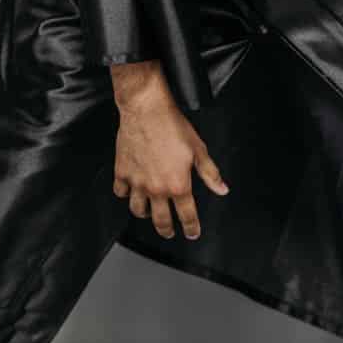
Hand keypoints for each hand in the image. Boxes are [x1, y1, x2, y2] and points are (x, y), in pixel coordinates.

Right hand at [111, 76, 229, 240]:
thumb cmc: (173, 126)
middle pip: (161, 221)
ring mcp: (137, 182)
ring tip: (149, 212)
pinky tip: (130, 191)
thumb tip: (222, 189)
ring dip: (145, 214)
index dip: (191, 228)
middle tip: (170, 233)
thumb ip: (210, 174)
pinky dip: (125, 194)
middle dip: (167, 231)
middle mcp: (156, 188)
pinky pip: (121, 192)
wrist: (146, 110)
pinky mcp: (122, 173)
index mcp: (178, 185)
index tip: (192, 233)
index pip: (187, 216)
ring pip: (138, 210)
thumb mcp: (199, 149)